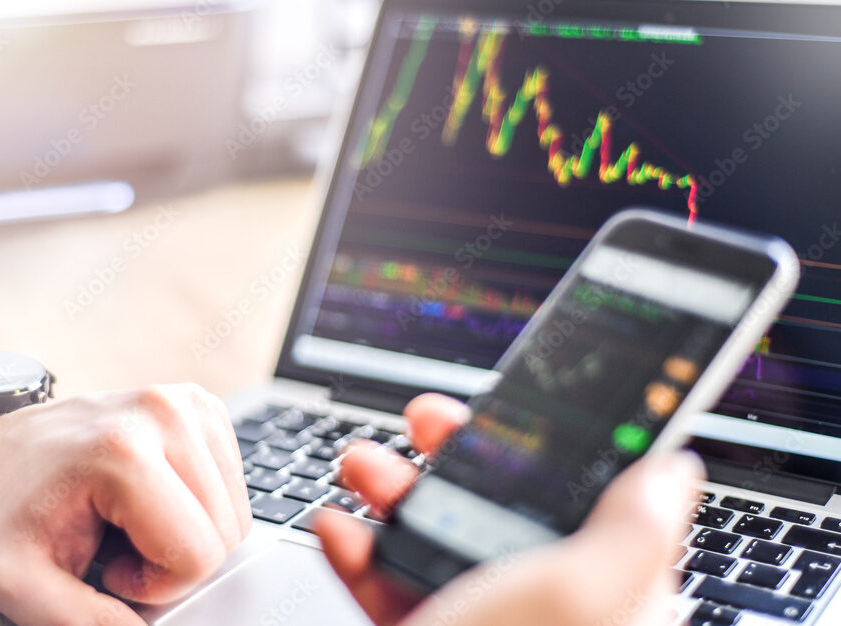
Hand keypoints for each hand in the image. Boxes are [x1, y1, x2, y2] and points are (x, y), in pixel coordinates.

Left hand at [0, 384, 251, 625]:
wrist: (9, 449)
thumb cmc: (14, 509)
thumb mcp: (19, 582)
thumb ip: (84, 623)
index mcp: (123, 452)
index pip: (199, 554)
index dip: (157, 582)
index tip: (108, 565)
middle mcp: (165, 414)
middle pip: (226, 532)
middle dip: (176, 558)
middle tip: (120, 544)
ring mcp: (189, 404)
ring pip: (237, 511)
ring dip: (191, 532)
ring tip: (133, 519)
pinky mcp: (203, 406)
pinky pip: (234, 484)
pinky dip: (200, 504)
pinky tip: (153, 496)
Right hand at [317, 393, 702, 625]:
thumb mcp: (579, 597)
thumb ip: (635, 528)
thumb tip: (676, 470)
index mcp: (602, 600)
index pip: (594, 502)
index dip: (556, 447)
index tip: (516, 407)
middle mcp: (542, 616)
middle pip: (506, 510)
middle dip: (455, 457)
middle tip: (424, 421)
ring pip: (439, 539)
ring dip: (392, 492)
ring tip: (361, 465)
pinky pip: (386, 585)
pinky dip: (355, 551)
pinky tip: (336, 527)